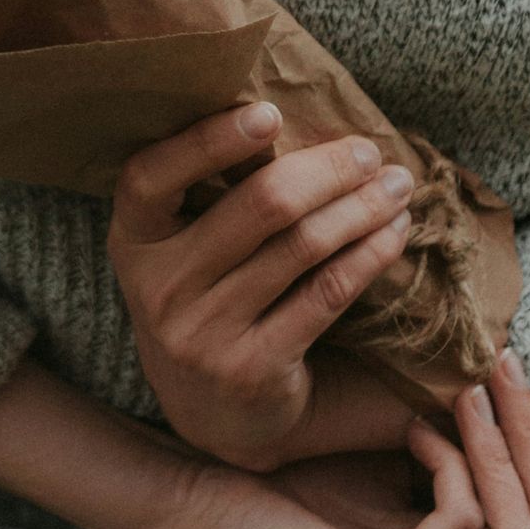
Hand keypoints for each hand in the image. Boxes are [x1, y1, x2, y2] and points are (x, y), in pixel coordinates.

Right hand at [108, 101, 422, 468]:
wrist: (210, 415)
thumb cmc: (206, 299)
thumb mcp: (183, 248)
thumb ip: (212, 193)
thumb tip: (278, 118)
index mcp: (134, 241)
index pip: (152, 177)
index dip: (207, 141)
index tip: (269, 113)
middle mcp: (160, 289)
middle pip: (259, 206)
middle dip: (326, 169)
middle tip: (368, 152)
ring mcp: (203, 335)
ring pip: (303, 247)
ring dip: (361, 207)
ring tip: (395, 186)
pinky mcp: (253, 370)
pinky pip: (326, 294)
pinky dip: (369, 255)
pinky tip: (394, 233)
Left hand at [130, 355, 529, 528]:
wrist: (211, 493)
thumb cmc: (296, 462)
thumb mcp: (400, 447)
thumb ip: (460, 438)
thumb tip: (519, 382)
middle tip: (508, 372)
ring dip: (502, 447)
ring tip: (464, 392)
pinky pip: (462, 525)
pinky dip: (451, 466)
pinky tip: (413, 430)